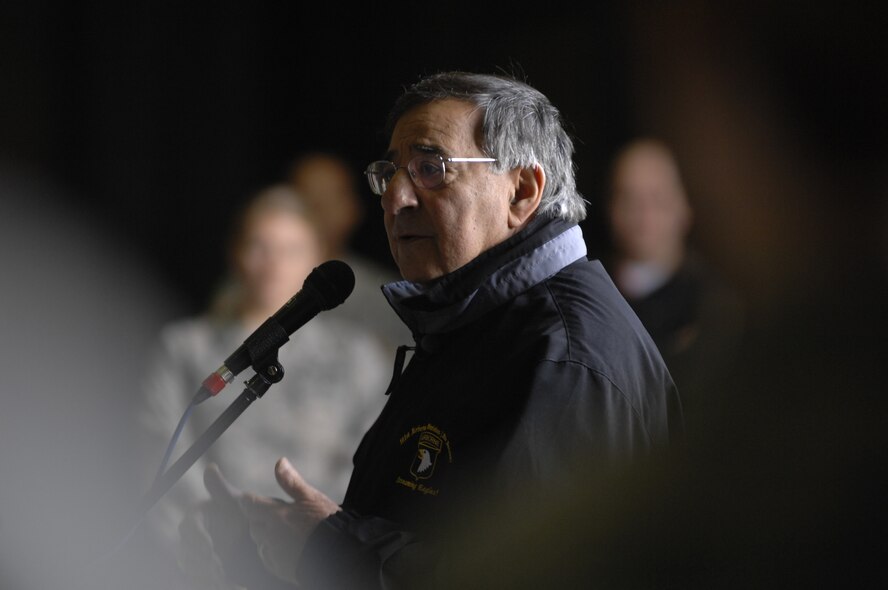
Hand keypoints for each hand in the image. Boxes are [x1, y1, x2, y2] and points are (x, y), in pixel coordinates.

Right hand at [177, 463, 248, 589]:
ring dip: (206, 575)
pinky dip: (210, 581)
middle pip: (186, 550)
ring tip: (225, 581)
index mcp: (199, 514)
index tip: (211, 550)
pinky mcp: (203, 567)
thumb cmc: (250, 514)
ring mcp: (196, 551)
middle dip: (201, 562)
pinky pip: (199, 577)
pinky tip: (228, 583)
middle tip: (218, 571)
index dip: (198, 539)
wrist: (264, 538)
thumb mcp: (239, 502)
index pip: (190, 526)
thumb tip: (210, 468)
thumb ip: (222, 488)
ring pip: (192, 566)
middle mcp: (194, 533)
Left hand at [238, 457, 340, 583]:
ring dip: (265, 536)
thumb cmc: (328, 523)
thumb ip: (292, 481)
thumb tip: (279, 461)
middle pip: (253, 524)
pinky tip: (286, 548)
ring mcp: (274, 554)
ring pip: (260, 542)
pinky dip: (272, 552)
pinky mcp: (280, 568)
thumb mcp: (312, 497)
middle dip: (259, 518)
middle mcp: (270, 535)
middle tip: (274, 515)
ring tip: (282, 532)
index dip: (249, 500)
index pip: (250, 505)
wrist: (340, 554)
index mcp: (276, 515)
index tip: (251, 498)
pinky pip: (268, 559)